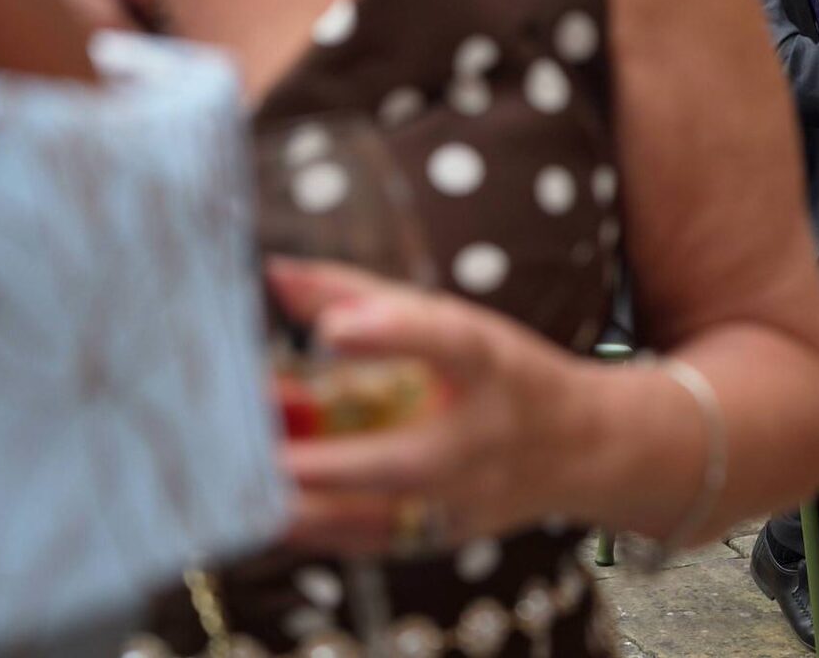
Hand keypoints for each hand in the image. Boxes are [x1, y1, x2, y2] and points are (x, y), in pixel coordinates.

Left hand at [272, 259, 575, 555]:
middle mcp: (483, 437)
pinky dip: (315, 530)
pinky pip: (370, 544)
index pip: (449, 342)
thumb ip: (362, 294)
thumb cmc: (504, 373)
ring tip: (233, 490)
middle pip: (402, 462)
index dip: (392, 332)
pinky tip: (265, 510)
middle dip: (319, 463)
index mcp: (490, 362)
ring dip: (302, 507)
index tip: (329, 330)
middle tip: (243, 451)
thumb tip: (276, 274)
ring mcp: (468, 498)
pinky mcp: (448, 536)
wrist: (585, 448)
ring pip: (377, 520)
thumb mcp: (453, 320)